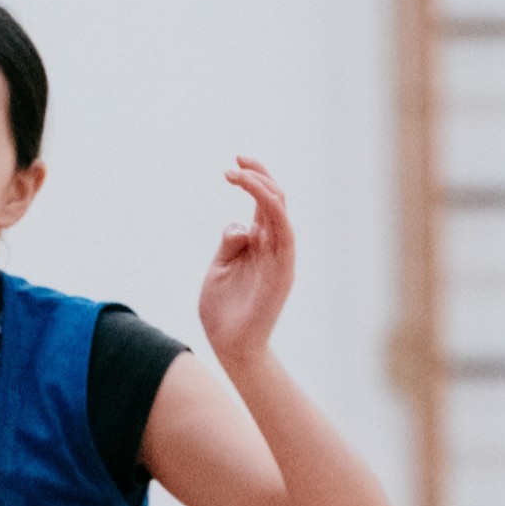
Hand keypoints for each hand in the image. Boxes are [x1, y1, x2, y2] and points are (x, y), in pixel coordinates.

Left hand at [196, 157, 296, 366]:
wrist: (229, 345)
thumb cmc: (223, 310)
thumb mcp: (219, 267)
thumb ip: (230, 243)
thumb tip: (238, 225)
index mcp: (259, 243)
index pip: (263, 201)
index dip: (252, 178)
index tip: (233, 162)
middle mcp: (273, 245)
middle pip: (275, 198)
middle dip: (257, 174)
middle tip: (235, 160)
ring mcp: (280, 256)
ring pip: (280, 210)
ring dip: (261, 187)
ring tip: (237, 173)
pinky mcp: (283, 270)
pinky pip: (285, 233)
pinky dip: (274, 210)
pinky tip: (259, 194)